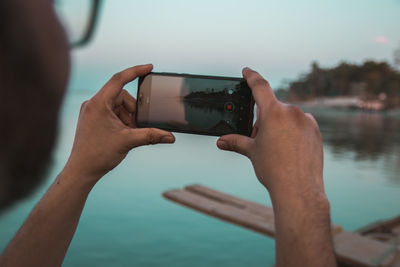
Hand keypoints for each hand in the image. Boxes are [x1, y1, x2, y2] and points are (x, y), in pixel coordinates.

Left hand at [64, 64, 174, 183]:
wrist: (81, 170)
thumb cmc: (98, 155)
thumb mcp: (128, 141)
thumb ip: (151, 136)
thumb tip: (170, 136)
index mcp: (98, 104)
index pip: (118, 79)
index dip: (135, 71)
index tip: (150, 67)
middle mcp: (93, 104)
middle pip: (121, 96)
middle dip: (133, 110)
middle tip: (136, 126)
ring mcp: (91, 111)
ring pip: (118, 105)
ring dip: (127, 117)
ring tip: (128, 133)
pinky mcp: (92, 118)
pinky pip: (111, 112)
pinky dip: (121, 120)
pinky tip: (122, 133)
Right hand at [217, 67, 324, 202]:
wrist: (299, 189)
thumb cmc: (273, 170)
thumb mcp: (252, 152)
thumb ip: (236, 142)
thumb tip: (220, 141)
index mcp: (273, 113)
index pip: (260, 86)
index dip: (251, 76)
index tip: (247, 71)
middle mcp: (292, 112)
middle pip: (273, 108)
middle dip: (265, 120)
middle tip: (260, 139)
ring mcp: (306, 120)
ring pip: (287, 117)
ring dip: (279, 125)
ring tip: (277, 148)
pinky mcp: (316, 130)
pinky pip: (301, 124)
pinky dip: (293, 131)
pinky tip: (290, 149)